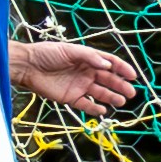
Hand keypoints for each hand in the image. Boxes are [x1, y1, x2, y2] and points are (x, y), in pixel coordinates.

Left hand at [9, 40, 138, 111]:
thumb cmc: (47, 54)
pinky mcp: (70, 98)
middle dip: (121, 86)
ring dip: (111, 97)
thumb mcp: (70, 51)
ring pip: (100, 93)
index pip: (110, 64)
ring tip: (121, 102)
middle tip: (131, 93)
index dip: (122, 69)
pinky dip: (94, 108)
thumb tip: (108, 66)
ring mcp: (79, 86)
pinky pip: (85, 104)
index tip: (133, 76)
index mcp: (88, 59)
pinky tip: (102, 111)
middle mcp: (86, 73)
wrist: (27, 66)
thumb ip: (90, 57)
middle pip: (108, 80)